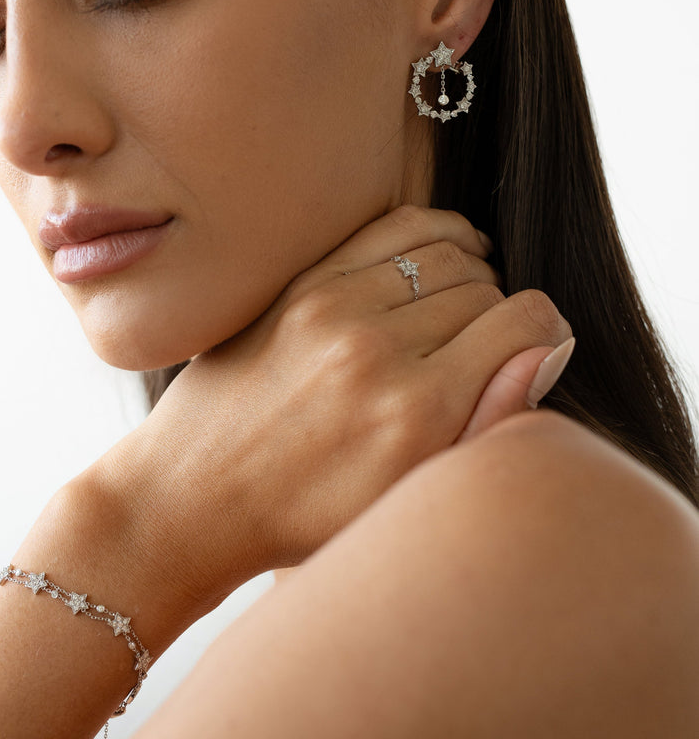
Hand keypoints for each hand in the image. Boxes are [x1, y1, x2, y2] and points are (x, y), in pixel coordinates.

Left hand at [100, 205, 571, 604]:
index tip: (535, 346)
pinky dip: (433, 232)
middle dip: (500, 313)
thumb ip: (488, 421)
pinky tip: (444, 251)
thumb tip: (548, 345)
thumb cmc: (307, 515)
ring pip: (447, 254)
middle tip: (483, 344)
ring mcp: (333, 308)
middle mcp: (378, 352)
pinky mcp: (300, 285)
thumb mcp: (407, 500)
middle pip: (487, 290)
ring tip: (465, 301)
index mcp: (418, 414)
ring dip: (470, 272)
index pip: (526, 325)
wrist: (195, 497)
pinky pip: (393, 228)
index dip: (545, 332)